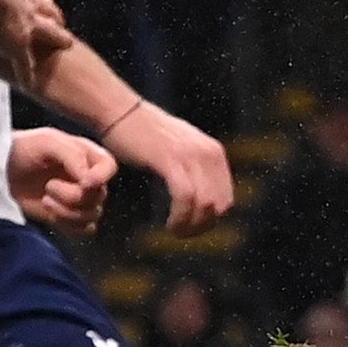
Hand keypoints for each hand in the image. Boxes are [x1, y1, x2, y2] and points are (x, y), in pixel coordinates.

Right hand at [0, 0, 72, 89]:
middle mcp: (26, 2)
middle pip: (48, 8)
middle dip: (55, 14)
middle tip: (60, 18)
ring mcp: (26, 25)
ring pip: (50, 33)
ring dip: (58, 38)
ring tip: (66, 44)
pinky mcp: (19, 47)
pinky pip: (26, 65)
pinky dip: (28, 75)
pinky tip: (29, 85)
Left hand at [6, 127, 117, 234]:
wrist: (0, 170)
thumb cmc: (22, 149)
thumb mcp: (47, 141)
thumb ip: (72, 155)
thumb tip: (89, 181)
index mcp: (87, 155)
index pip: (110, 167)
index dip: (101, 177)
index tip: (84, 183)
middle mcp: (88, 178)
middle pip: (99, 196)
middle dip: (73, 196)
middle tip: (49, 187)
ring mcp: (80, 199)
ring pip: (93, 215)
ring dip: (68, 212)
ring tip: (46, 200)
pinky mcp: (68, 217)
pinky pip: (85, 230)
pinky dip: (69, 225)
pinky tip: (50, 214)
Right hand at [107, 101, 235, 230]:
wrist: (120, 112)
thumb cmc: (144, 135)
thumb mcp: (180, 149)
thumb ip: (194, 169)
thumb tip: (203, 194)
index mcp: (214, 153)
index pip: (226, 199)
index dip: (211, 221)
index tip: (190, 229)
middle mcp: (208, 153)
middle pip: (219, 206)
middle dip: (202, 227)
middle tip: (181, 234)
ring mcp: (191, 155)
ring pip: (205, 204)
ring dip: (191, 226)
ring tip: (174, 231)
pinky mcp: (171, 159)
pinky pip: (185, 197)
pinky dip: (181, 217)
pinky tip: (169, 225)